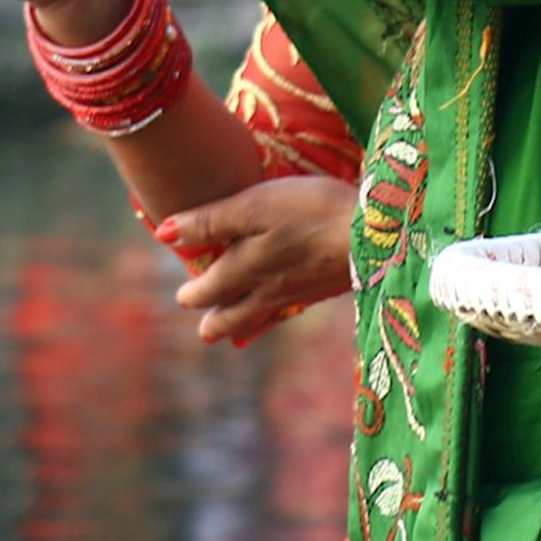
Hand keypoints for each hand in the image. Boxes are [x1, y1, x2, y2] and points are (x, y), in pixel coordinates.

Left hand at [157, 178, 358, 344]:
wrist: (377, 234)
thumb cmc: (311, 212)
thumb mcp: (254, 205)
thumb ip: (210, 221)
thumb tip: (164, 233)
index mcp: (245, 268)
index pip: (210, 289)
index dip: (194, 293)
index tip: (183, 297)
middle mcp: (268, 288)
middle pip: (234, 314)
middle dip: (217, 322)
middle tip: (204, 331)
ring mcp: (300, 292)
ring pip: (263, 317)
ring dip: (243, 326)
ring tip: (231, 336)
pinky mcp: (328, 288)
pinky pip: (292, 310)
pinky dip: (277, 318)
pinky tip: (284, 313)